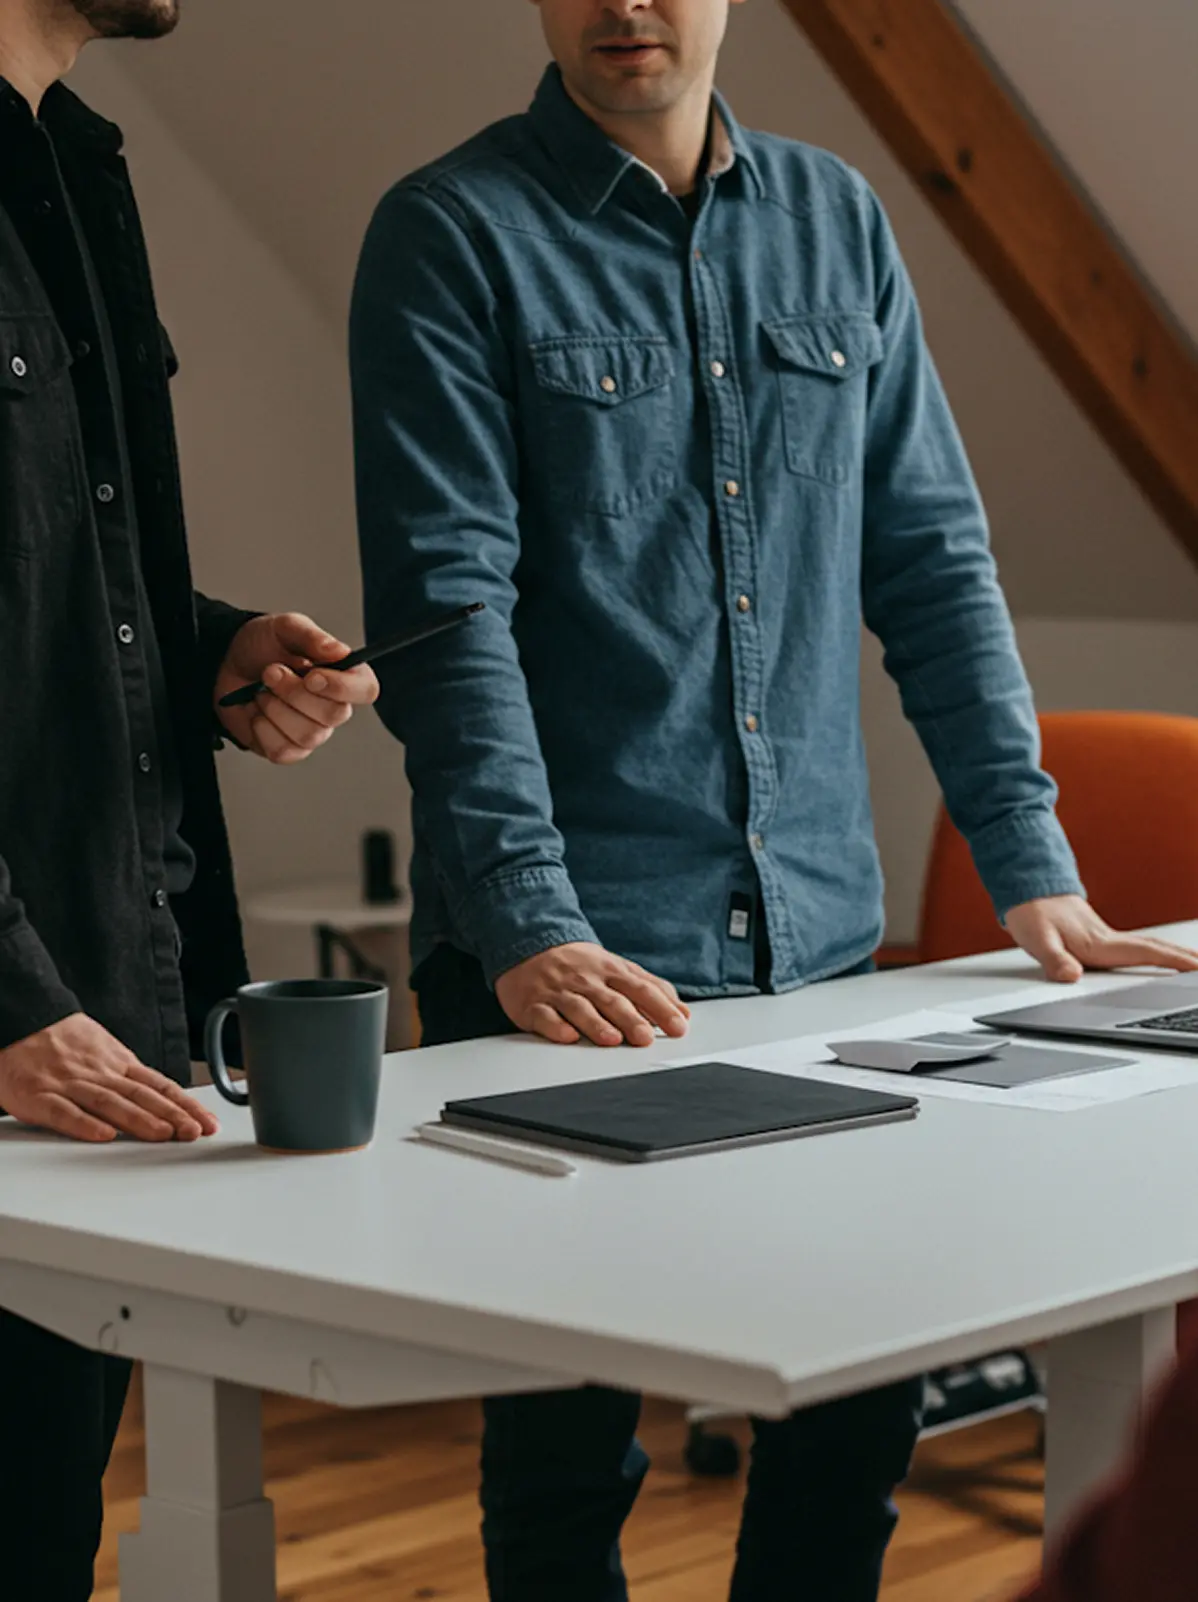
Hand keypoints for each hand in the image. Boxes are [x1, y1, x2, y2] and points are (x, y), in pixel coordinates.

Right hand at [0, 1014, 219, 1143]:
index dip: (185, 1105)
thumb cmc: (62, 1041)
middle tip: (195, 1132)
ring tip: (163, 1134)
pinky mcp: (39, 1095)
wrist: (20, 1019)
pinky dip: (84, 1124)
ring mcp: (69, 1084)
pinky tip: (103, 1135)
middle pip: (141, 1096)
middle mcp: (99, 1073)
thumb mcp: (105, 1050)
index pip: (159, 1086)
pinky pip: (63, 1112)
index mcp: (118, 1063)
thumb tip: (166, 1097)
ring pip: (109, 1103)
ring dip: (139, 1120)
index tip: (207, 1122)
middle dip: (172, 1115)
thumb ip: (130, 1075)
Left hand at [215, 613, 379, 763]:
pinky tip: (258, 713)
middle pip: (334, 715)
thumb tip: (339, 650)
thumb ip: (311, 636)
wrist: (226, 665)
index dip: (343, 687)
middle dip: (294, 692)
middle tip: (271, 671)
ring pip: (308, 735)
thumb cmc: (260, 646)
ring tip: (262, 690)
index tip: (312, 676)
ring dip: (275, 708)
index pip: (366, 690)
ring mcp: (313, 731)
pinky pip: (283, 751)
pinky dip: (263, 729)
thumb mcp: (283, 628)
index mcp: (342, 675)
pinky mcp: (289, 749)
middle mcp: (333, 706)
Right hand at [495, 942, 691, 1046]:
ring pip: (580, 1008)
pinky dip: (556, 1027)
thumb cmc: (579, 964)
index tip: (678, 1026)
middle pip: (612, 1000)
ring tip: (612, 1039)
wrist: (528, 945)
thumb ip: (650, 988)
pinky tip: (568, 1036)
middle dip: (630, 1019)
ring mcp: (559, 992)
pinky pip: (545, 1016)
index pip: (641, 989)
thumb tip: (682, 1011)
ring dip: (596, 1024)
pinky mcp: (534, 1004)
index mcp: (611, 971)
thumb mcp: (617, 967)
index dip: (661, 1008)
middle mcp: (587, 980)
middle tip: (645, 1037)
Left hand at [1005, 895, 1197, 983]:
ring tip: (1194, 966)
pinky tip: (1155, 959)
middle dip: (1184, 959)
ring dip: (1173, 956)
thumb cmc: (1032, 913)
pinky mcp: (1099, 938)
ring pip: (1148, 948)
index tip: (1197, 968)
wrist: (1026, 889)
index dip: (1173, 962)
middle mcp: (1108, 940)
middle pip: (1155, 950)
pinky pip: (1135, 948)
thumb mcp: (1037, 939)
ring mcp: (1106, 938)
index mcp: (1100, 944)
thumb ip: (1054, 959)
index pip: (1146, 954)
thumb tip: (1071, 976)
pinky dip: (1154, 954)